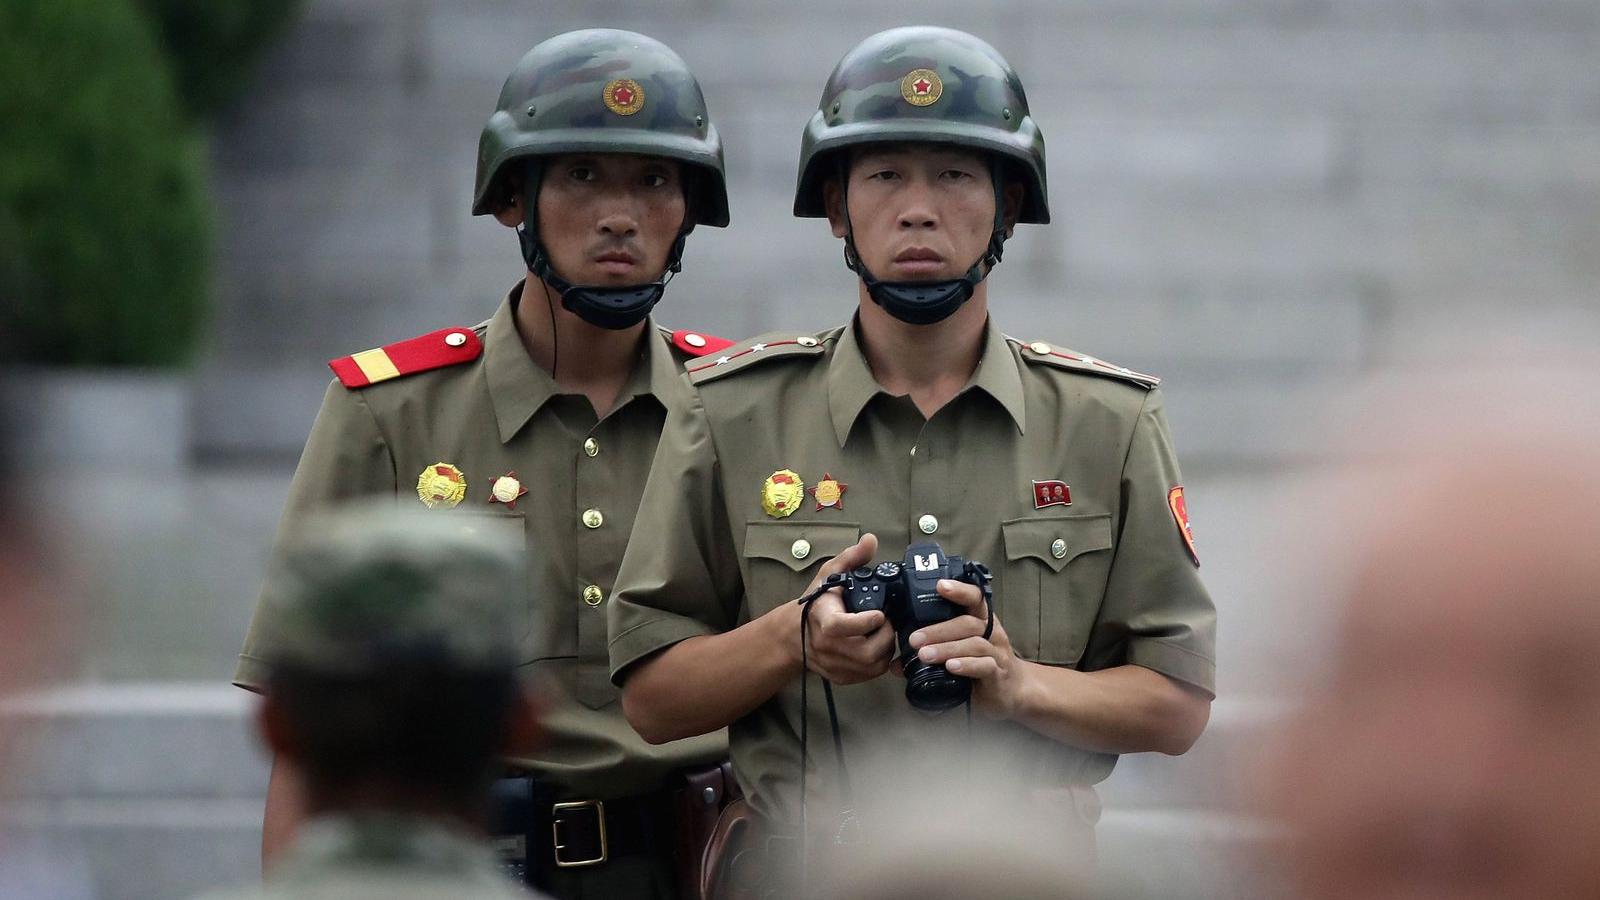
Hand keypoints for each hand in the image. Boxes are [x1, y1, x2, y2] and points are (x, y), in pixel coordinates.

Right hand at [796, 533, 893, 684]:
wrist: (794, 635)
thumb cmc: (815, 603)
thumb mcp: (829, 575)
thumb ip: (851, 558)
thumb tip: (871, 540)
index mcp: (823, 621)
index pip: (842, 627)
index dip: (864, 622)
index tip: (879, 613)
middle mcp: (827, 647)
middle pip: (865, 652)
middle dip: (885, 636)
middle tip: (886, 622)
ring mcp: (834, 666)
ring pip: (872, 666)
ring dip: (885, 648)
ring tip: (882, 632)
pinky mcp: (841, 678)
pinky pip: (870, 675)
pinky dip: (880, 661)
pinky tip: (877, 645)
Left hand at [907, 578, 1029, 718]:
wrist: (1011, 692)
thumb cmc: (982, 667)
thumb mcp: (959, 653)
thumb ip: (930, 652)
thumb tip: (897, 663)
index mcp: (981, 622)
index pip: (974, 599)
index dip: (959, 589)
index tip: (940, 585)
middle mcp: (991, 633)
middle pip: (967, 623)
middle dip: (938, 630)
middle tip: (914, 639)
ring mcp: (996, 653)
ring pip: (974, 644)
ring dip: (947, 648)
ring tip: (925, 655)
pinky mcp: (998, 674)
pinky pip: (984, 666)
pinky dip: (967, 665)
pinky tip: (951, 667)